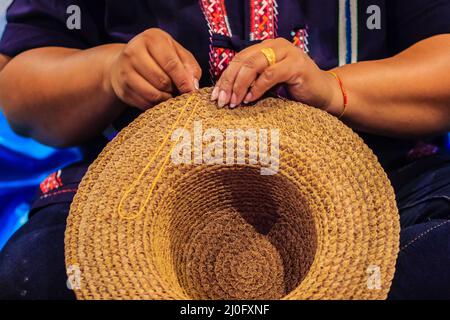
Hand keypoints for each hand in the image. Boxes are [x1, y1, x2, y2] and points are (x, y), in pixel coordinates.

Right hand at [107, 28, 200, 109]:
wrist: (127, 62)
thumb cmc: (159, 57)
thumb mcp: (176, 53)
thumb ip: (189, 66)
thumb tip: (193, 86)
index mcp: (152, 38)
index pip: (170, 63)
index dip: (183, 80)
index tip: (191, 91)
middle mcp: (134, 51)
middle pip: (161, 80)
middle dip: (174, 89)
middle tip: (178, 90)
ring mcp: (125, 71)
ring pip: (152, 94)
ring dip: (166, 98)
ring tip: (170, 94)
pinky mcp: (122, 88)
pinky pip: (144, 103)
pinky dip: (156, 104)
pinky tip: (159, 98)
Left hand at [211, 38, 342, 113]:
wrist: (323, 94)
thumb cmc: (294, 90)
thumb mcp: (267, 84)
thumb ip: (251, 81)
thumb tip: (225, 92)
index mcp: (266, 47)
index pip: (239, 59)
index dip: (225, 77)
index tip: (215, 96)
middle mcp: (276, 45)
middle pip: (243, 61)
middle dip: (229, 82)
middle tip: (221, 101)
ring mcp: (287, 53)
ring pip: (254, 65)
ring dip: (240, 85)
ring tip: (233, 102)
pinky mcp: (296, 65)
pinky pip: (269, 75)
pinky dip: (257, 88)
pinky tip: (249, 100)